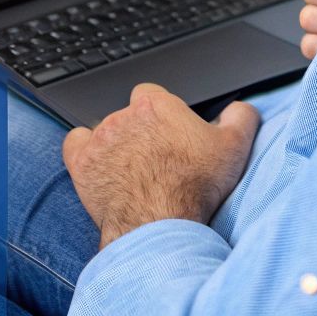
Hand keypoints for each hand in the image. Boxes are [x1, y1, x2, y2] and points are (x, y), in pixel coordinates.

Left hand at [63, 83, 260, 248]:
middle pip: (129, 113)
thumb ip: (241, 117)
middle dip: (140, 130)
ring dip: (116, 143)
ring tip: (132, 168)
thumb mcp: (235, 147)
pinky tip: (99, 161)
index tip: (169, 133)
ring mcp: (100, 138)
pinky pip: (75, 142)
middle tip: (156, 156)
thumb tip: (240, 107)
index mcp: (157, 104)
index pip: (152, 95)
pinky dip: (85, 150)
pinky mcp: (82, 162)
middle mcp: (124, 114)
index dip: (160, 113)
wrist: (161, 222)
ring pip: (104, 129)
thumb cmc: (195, 186)